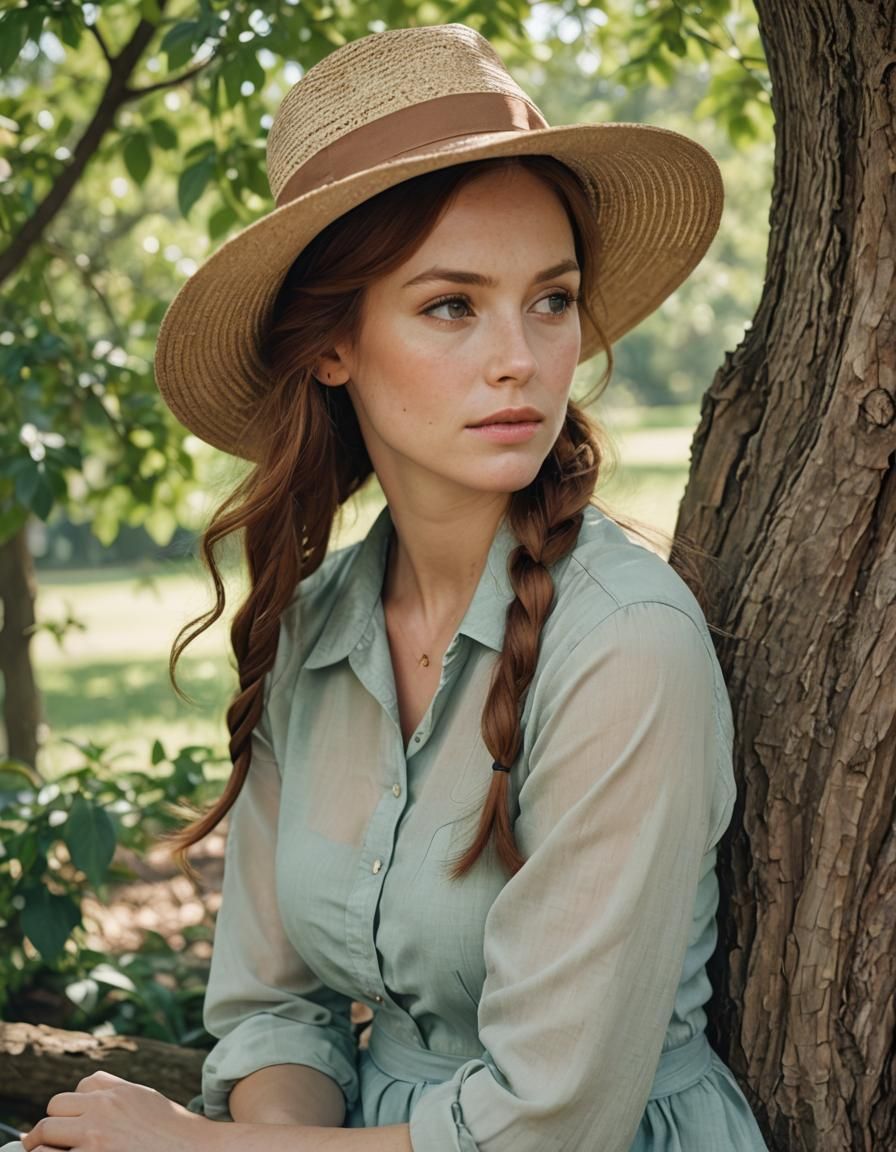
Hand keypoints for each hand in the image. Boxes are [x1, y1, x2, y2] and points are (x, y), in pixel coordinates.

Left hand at [20, 1070, 211, 1151]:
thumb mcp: (145, 1100)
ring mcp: (95, 1138)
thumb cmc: (174, 1130)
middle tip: (47, 1143)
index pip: (80, 1088)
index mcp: (118, 1092)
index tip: (76, 1124)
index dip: (75, 1107)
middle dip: (49, 1126)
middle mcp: (102, 1110)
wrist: (195, 1150)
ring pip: (45, 1131)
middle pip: (55, 1108)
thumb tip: (88, 1097)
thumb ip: (117, 1093)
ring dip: (42, 1145)